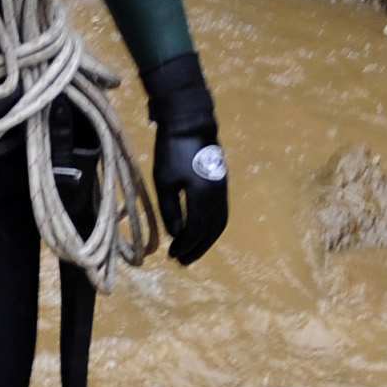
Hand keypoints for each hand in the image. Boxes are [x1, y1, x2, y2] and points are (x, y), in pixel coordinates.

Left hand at [142, 51, 226, 265]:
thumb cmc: (173, 151)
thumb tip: (176, 233)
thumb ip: (171, 209)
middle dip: (198, 247)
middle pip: (212, 230)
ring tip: (191, 250)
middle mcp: (218, 197)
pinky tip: (199, 230)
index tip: (174, 257)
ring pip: (219, 222)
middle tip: (183, 261)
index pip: (197, 230)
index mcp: (204, 198)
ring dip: (206, 239)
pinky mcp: (221, 183)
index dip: (187, 245)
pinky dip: (211, 226)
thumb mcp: (164, 181)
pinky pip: (220, 212)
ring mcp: (222, 190)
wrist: (191, 124)